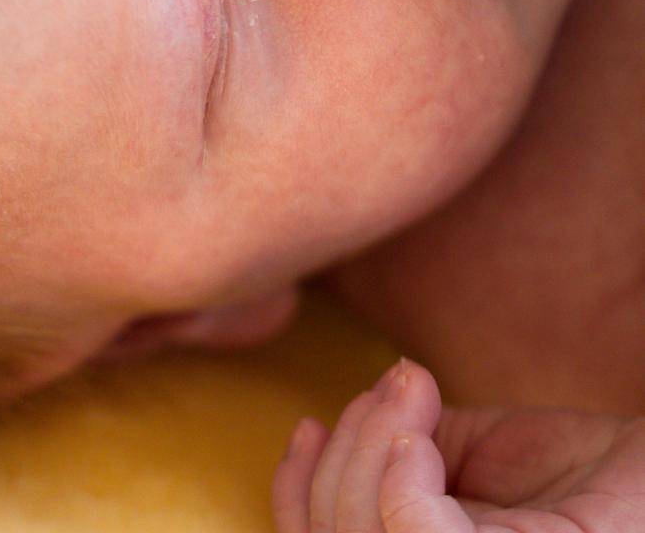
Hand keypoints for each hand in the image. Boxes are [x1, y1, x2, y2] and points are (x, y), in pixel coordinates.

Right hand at [273, 357, 644, 531]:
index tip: (308, 425)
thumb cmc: (589, 472)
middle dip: (345, 451)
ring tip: (414, 392)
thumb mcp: (472, 456)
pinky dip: (399, 474)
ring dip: (371, 444)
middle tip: (400, 387)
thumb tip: (345, 419)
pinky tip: (421, 434)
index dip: (294, 497)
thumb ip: (402, 447)